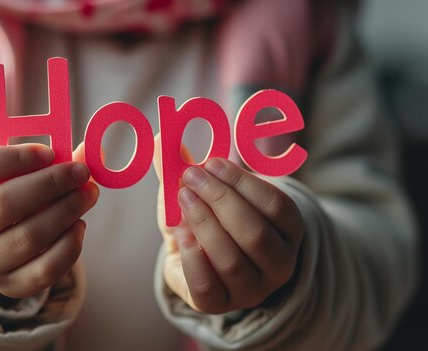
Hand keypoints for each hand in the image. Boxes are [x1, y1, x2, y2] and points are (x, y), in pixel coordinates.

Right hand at [0, 144, 98, 297]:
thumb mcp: (4, 175)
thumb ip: (40, 160)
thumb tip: (87, 151)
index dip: (17, 157)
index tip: (50, 152)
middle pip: (5, 204)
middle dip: (50, 184)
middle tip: (80, 172)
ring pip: (29, 237)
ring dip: (66, 211)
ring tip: (87, 194)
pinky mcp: (8, 287)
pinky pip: (45, 270)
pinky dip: (69, 246)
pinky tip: (79, 225)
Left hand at [154, 140, 303, 313]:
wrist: (193, 262)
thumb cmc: (207, 220)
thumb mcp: (202, 191)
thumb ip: (187, 167)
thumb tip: (161, 137)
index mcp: (289, 232)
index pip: (277, 206)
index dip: (243, 182)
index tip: (210, 163)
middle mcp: (279, 264)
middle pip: (255, 232)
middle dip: (220, 200)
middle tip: (191, 177)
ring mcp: (252, 289)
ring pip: (231, 259)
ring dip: (203, 224)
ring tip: (183, 198)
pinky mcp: (221, 305)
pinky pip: (207, 285)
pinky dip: (191, 257)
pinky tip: (179, 235)